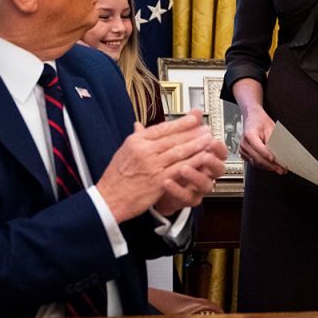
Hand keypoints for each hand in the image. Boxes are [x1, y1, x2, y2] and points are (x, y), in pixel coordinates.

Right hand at [96, 112, 223, 222]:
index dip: (180, 122)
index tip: (193, 118)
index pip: (162, 128)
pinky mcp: (158, 180)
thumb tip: (139, 125)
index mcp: (136, 141)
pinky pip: (179, 168)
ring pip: (179, 151)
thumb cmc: (115, 177)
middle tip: (206, 128)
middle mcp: (145, 150)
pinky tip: (202, 158)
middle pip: (173, 138)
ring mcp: (152, 165)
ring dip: (196, 145)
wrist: (109, 198)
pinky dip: (193, 162)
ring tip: (208, 140)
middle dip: (193, 132)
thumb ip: (135, 137)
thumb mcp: (123, 151)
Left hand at [154, 127, 227, 214]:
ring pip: (206, 185)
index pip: (220, 152)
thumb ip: (187, 127)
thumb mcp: (178, 142)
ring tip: (183, 168)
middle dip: (212, 161)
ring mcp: (198, 187)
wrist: (160, 186)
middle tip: (204, 155)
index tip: (212, 139)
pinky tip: (167, 181)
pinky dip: (177, 190)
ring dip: (195, 176)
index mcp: (206, 157)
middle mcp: (206, 173)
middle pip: (219, 169)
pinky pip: (186, 197)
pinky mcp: (188, 199)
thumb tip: (195, 110)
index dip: (219, 147)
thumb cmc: (173, 161)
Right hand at [239, 104, 285, 174]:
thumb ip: (273, 140)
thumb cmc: (261, 122)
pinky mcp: (244, 154)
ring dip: (268, 167)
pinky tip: (271, 166)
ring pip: (256, 162)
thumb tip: (280, 152)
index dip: (266, 154)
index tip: (274, 159)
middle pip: (257, 157)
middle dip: (270, 165)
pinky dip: (263, 165)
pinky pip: (254, 162)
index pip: (258, 147)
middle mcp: (244, 143)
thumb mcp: (270, 128)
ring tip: (279, 169)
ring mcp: (242, 150)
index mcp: (249, 134)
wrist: (253, 118)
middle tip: (281, 169)